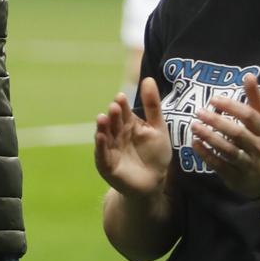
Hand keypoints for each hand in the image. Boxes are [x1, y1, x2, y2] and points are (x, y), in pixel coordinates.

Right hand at [93, 79, 173, 199]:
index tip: (121, 97)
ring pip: (105, 136)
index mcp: (127, 125)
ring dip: (103, 128)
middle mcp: (116, 135)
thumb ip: (152, 105)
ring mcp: (110, 149)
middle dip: (113, 115)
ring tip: (102, 118)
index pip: (123, 112)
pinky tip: (101, 137)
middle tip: (114, 107)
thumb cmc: (155, 154)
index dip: (122, 105)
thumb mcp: (157, 128)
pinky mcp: (107, 165)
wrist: (154, 182)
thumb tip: (148, 78)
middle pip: (113, 123)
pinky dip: (101, 146)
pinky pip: (102, 154)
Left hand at [188, 73, 259, 201]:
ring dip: (210, 138)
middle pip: (238, 134)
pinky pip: (220, 165)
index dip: (232, 107)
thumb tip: (249, 75)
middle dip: (218, 123)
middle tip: (199, 112)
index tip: (214, 99)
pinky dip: (206, 155)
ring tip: (194, 126)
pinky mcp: (235, 176)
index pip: (250, 117)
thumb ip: (255, 99)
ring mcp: (247, 163)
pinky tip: (194, 143)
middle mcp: (257, 147)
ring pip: (228, 151)